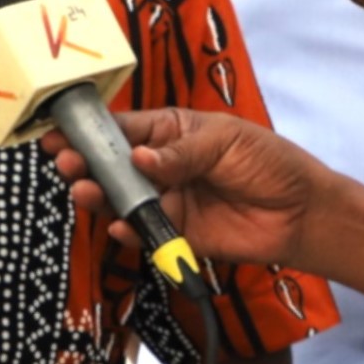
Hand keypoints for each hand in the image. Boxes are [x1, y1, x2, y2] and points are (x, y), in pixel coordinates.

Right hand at [44, 107, 329, 269]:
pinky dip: (130, 231)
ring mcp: (167, 201)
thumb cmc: (269, 162)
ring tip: (82, 190)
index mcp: (171, 132)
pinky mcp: (176, 234)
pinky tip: (120, 226)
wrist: (302, 212)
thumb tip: (138, 156)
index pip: (124, 129)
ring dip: (100, 196)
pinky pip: (145, 233)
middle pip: (114, 166)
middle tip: (65, 163)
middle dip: (86, 163)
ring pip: (123, 200)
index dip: (92, 131)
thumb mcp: (226, 141)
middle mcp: (162, 166)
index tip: (61, 132)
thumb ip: (181, 152)